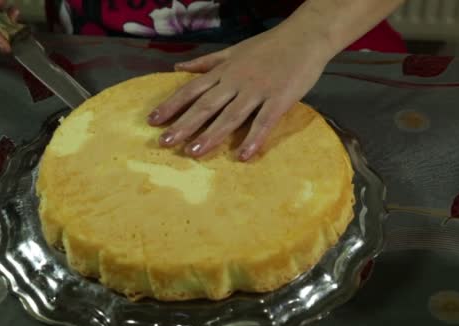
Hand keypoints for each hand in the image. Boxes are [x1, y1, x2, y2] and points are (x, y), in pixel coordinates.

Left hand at [148, 22, 331, 161]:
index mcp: (224, 71)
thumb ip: (206, 62)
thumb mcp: (234, 50)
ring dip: (211, 135)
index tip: (152, 120)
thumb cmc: (269, 45)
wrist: (306, 36)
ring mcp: (258, 90)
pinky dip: (254, 139)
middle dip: (183, 124)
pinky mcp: (280, 99)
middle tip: (164, 142)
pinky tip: (243, 156)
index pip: (191, 89)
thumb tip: (176, 68)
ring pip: (230, 115)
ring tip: (193, 152)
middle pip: (205, 105)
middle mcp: (236, 81)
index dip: (171, 105)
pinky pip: (264, 122)